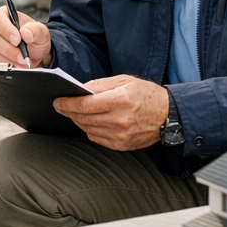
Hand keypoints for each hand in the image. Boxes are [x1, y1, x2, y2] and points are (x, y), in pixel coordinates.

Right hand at [0, 6, 51, 67]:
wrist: (34, 54)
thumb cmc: (34, 39)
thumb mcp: (41, 32)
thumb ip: (36, 30)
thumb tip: (25, 32)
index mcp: (4, 15)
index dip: (6, 29)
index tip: (17, 40)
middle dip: (9, 50)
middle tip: (23, 57)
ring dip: (8, 60)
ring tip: (22, 63)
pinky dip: (4, 67)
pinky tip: (15, 66)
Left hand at [53, 74, 168, 150]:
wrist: (169, 115)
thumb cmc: (147, 94)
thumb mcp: (124, 80)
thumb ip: (100, 84)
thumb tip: (80, 90)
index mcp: (120, 100)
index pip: (85, 105)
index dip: (67, 103)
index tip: (58, 101)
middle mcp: (120, 119)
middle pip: (83, 118)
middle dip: (68, 112)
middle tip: (61, 106)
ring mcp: (121, 135)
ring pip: (88, 129)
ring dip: (77, 120)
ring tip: (74, 113)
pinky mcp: (122, 145)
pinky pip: (97, 138)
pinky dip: (89, 130)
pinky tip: (89, 122)